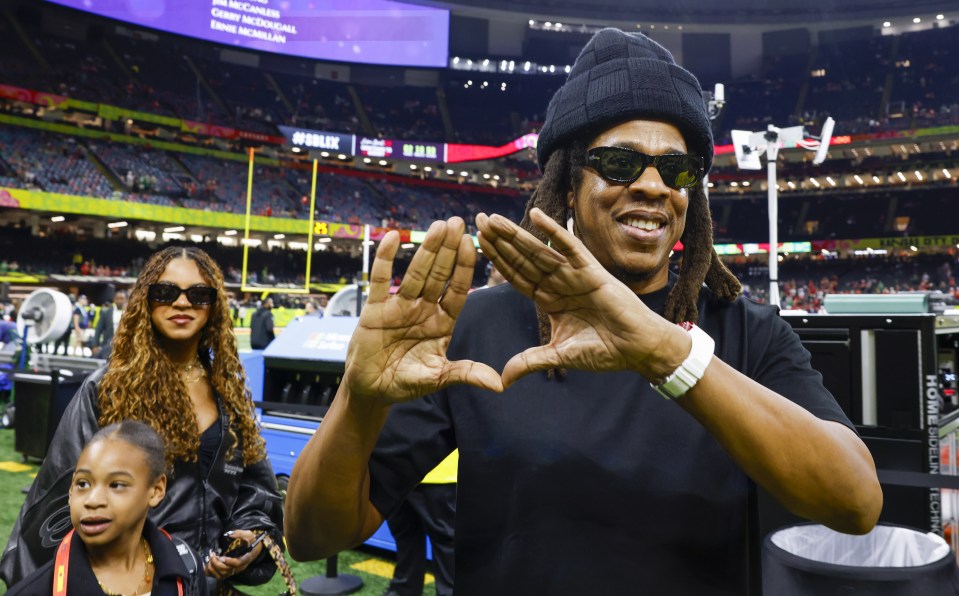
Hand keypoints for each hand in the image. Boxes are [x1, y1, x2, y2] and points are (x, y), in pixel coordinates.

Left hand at [204, 529, 262, 580]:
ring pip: (222, 575)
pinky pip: (218, 576)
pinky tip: (209, 564)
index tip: (221, 557)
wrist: (255, 547)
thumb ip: (239, 534)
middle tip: (212, 555)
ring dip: (213, 568)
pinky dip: (212, 572)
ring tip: (210, 558)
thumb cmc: (251, 540)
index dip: (229, 562)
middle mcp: (240, 567)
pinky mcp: (229, 572)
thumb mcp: (248, 534)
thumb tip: (229, 534)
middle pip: (227, 570)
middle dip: (217, 564)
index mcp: (246, 558)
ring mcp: (234, 570)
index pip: (237, 563)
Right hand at [342, 217, 502, 404]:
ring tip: (439, 225)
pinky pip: (381, 279)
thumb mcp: (438, 378)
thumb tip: (499, 385)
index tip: (474, 244)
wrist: (371, 391)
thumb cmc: (406, 383)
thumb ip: (465, 373)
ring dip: (427, 249)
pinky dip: (386, 258)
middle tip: (459, 221)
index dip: (464, 268)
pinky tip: (394, 236)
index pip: (457, 290)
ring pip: (416, 272)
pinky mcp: (375, 308)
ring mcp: (399, 306)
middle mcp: (423, 310)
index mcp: (442, 323)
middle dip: (449, 249)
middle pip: (439, 275)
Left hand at [476, 209, 684, 385]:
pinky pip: (570, 247)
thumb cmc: (604, 351)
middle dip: (500, 241)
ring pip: (539, 250)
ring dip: (516, 234)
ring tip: (494, 218)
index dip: (498, 261)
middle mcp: (558, 283)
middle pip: (522, 258)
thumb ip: (530, 361)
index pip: (517, 276)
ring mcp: (574, 275)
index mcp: (549, 300)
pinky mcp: (592, 272)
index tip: (477, 244)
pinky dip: (554, 231)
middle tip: (478, 220)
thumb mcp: (558, 356)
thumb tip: (503, 380)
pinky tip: (536, 215)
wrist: (637, 350)